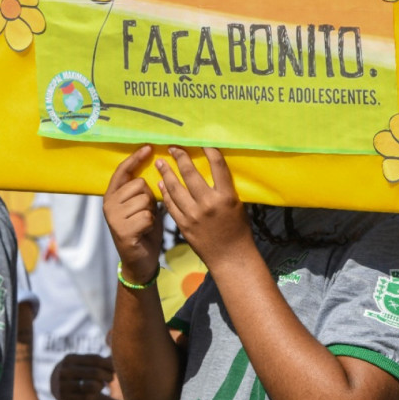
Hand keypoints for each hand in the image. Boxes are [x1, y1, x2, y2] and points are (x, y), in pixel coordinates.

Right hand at [51, 354, 113, 399]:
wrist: (57, 385)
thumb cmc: (78, 371)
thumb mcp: (84, 363)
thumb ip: (100, 360)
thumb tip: (115, 357)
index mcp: (70, 358)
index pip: (95, 359)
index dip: (109, 364)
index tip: (115, 368)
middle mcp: (64, 371)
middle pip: (95, 372)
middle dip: (108, 376)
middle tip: (111, 379)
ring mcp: (63, 385)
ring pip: (92, 386)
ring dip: (100, 386)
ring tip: (100, 385)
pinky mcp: (64, 398)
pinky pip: (88, 397)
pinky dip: (94, 395)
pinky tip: (92, 393)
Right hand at [103, 145, 162, 283]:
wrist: (140, 261)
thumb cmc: (144, 230)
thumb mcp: (142, 207)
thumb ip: (143, 191)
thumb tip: (158, 167)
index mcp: (112, 196)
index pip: (122, 171)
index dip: (135, 159)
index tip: (149, 147)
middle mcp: (108, 204)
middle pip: (139, 184)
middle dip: (149, 197)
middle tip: (145, 212)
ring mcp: (114, 218)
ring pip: (145, 200)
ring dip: (151, 212)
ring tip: (144, 223)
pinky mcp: (122, 230)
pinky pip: (147, 216)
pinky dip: (151, 224)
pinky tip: (144, 232)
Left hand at [154, 147, 252, 270]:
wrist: (230, 257)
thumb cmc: (237, 230)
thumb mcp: (237, 206)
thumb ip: (223, 189)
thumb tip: (211, 170)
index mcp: (227, 196)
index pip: (217, 166)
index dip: (209, 150)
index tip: (201, 142)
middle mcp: (209, 204)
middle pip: (191, 174)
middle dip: (180, 157)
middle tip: (173, 147)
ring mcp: (194, 215)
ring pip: (176, 188)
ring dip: (167, 173)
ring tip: (161, 162)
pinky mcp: (183, 225)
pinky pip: (171, 204)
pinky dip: (165, 192)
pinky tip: (160, 183)